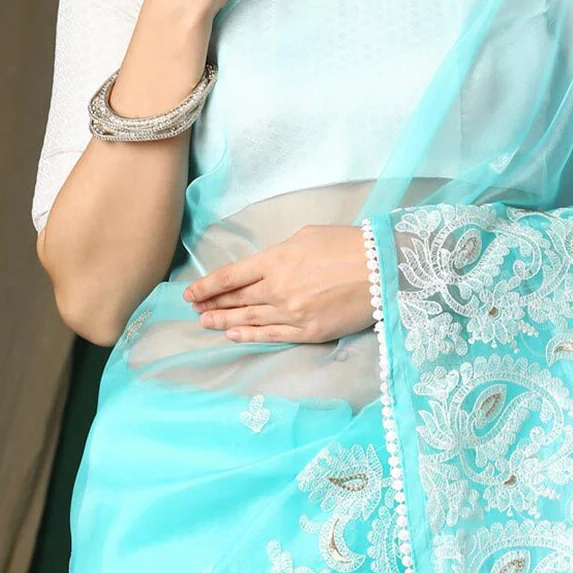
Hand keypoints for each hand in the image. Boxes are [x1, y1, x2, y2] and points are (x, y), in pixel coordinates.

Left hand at [181, 225, 375, 344]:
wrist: (382, 269)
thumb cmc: (348, 245)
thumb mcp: (306, 236)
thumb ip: (280, 253)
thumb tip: (266, 267)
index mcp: (275, 261)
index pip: (230, 277)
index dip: (206, 286)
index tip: (191, 293)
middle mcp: (278, 289)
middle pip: (236, 300)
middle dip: (212, 305)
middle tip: (194, 310)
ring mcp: (292, 313)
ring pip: (249, 320)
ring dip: (224, 322)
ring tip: (206, 323)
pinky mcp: (308, 331)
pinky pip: (272, 335)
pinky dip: (250, 336)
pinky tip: (234, 336)